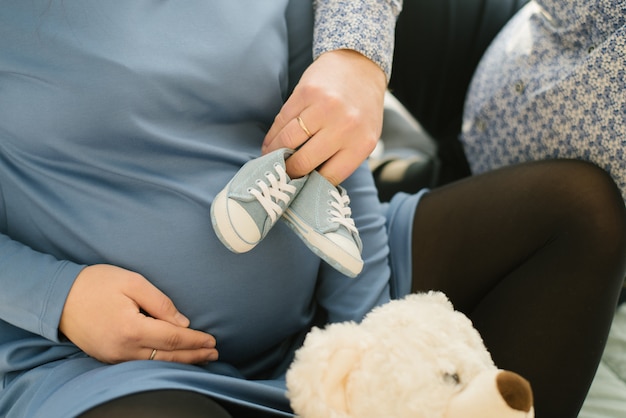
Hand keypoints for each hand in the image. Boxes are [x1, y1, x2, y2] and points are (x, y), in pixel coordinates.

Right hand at [59, 264, 217, 363]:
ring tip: (201, 359)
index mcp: (132, 328)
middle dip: (194, 355)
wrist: (58, 297)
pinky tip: (173, 359)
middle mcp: (123, 348)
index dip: (195, 340)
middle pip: (167, 357)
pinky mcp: (108, 358)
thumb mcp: (132, 282)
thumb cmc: (96, 284)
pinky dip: (161, 364)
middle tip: (214, 353)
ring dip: (181, 362)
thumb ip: (160, 302)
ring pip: (155, 365)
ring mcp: (114, 357)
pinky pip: (140, 365)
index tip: (212, 340)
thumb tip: (183, 322)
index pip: (173, 339)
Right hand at [262, 49, 386, 185]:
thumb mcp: (363, 138)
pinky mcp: (306, 92)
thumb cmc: (361, 109)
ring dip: (274, 154)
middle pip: (304, 162)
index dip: (308, 187)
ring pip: (287, 141)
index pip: (328, 178)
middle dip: (288, 174)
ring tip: (269, 161)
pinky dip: (273, 136)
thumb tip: (308, 185)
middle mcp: (345, 126)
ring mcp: (324, 108)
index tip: (297, 190)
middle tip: (279, 178)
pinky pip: (282, 121)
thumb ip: (341, 159)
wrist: (359, 66)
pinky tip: (270, 144)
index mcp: (361, 144)